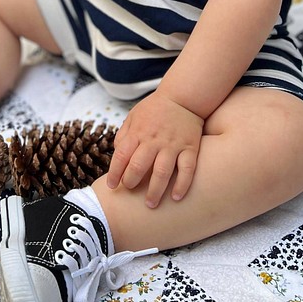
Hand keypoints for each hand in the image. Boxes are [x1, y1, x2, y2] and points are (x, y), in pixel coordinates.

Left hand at [106, 89, 203, 208]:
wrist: (183, 97)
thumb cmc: (155, 109)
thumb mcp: (133, 116)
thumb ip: (124, 135)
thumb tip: (117, 154)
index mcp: (138, 132)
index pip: (121, 156)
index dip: (114, 173)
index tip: (112, 186)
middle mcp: (154, 140)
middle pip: (139, 165)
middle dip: (132, 182)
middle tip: (131, 191)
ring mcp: (173, 145)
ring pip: (162, 171)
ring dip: (155, 190)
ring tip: (151, 204)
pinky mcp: (190, 148)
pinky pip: (187, 169)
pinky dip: (182, 184)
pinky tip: (176, 196)